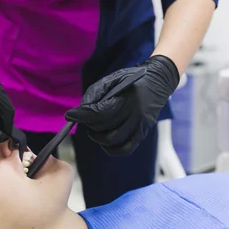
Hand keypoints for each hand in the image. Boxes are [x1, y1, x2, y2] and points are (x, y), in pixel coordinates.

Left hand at [65, 55, 179, 155]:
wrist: (158, 81)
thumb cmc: (131, 79)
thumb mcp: (112, 79)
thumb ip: (95, 93)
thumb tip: (80, 111)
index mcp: (126, 96)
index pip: (99, 112)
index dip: (81, 115)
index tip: (70, 116)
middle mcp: (135, 112)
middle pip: (104, 126)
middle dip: (89, 124)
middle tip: (85, 119)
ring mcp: (140, 124)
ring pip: (113, 139)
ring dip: (98, 137)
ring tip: (94, 130)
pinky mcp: (144, 132)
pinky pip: (126, 148)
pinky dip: (112, 149)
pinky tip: (104, 143)